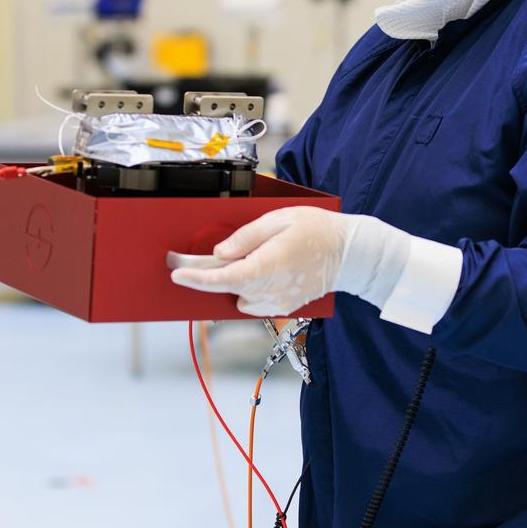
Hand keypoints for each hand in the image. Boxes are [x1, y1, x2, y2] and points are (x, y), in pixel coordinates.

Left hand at [169, 207, 356, 315]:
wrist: (349, 254)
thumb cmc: (317, 231)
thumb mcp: (278, 220)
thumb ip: (246, 237)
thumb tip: (220, 252)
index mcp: (267, 267)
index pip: (224, 278)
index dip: (197, 278)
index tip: (177, 274)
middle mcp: (270, 290)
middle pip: (225, 287)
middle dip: (206, 274)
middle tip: (189, 258)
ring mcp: (277, 302)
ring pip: (238, 296)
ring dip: (233, 281)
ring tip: (245, 259)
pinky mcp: (283, 307)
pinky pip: (254, 302)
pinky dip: (249, 289)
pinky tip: (261, 270)